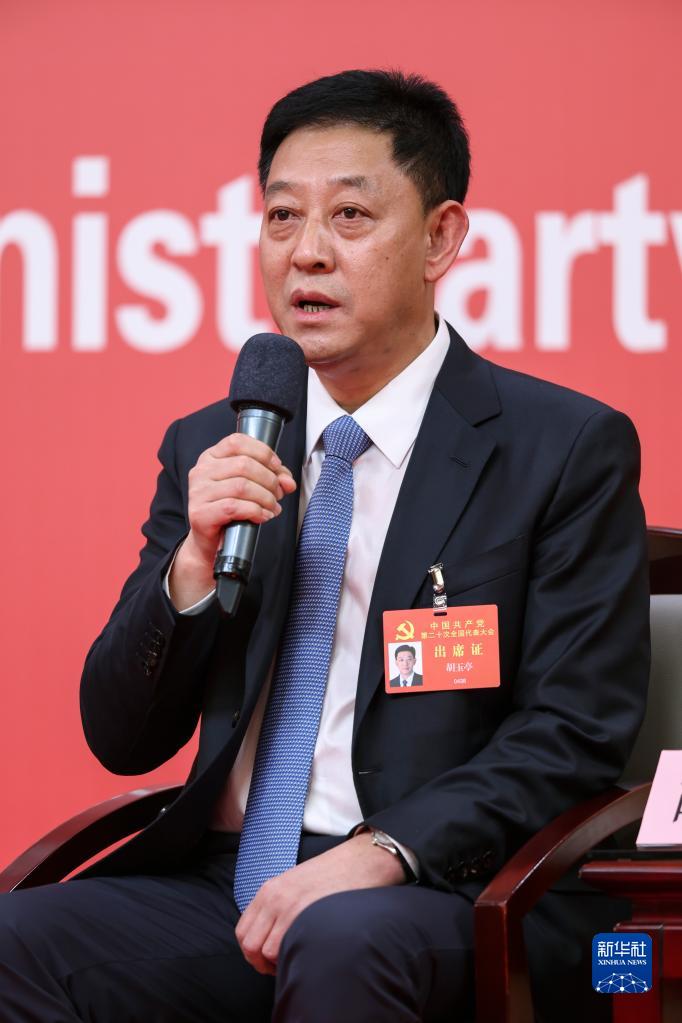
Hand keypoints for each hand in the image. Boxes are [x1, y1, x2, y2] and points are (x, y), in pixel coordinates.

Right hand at [169, 433, 296, 608]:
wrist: (211, 542)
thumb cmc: (230, 510)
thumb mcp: (251, 487)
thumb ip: (271, 477)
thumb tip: (288, 481)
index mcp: (211, 457)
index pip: (237, 442)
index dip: (263, 452)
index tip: (277, 467)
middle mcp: (201, 471)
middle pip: (244, 464)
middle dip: (269, 479)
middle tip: (278, 493)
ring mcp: (198, 492)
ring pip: (241, 486)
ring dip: (265, 497)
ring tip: (272, 507)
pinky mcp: (200, 514)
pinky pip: (234, 507)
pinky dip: (255, 511)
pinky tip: (263, 516)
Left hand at [235, 831, 405, 974]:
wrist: (362, 860)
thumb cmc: (334, 875)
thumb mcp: (296, 884)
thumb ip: (278, 907)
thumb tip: (269, 938)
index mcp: (269, 890)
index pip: (243, 932)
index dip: (253, 953)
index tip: (268, 959)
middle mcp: (274, 897)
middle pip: (250, 946)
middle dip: (261, 963)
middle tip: (281, 966)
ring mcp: (289, 906)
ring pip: (265, 952)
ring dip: (277, 964)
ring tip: (297, 959)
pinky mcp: (306, 914)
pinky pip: (284, 949)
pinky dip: (291, 959)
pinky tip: (306, 955)